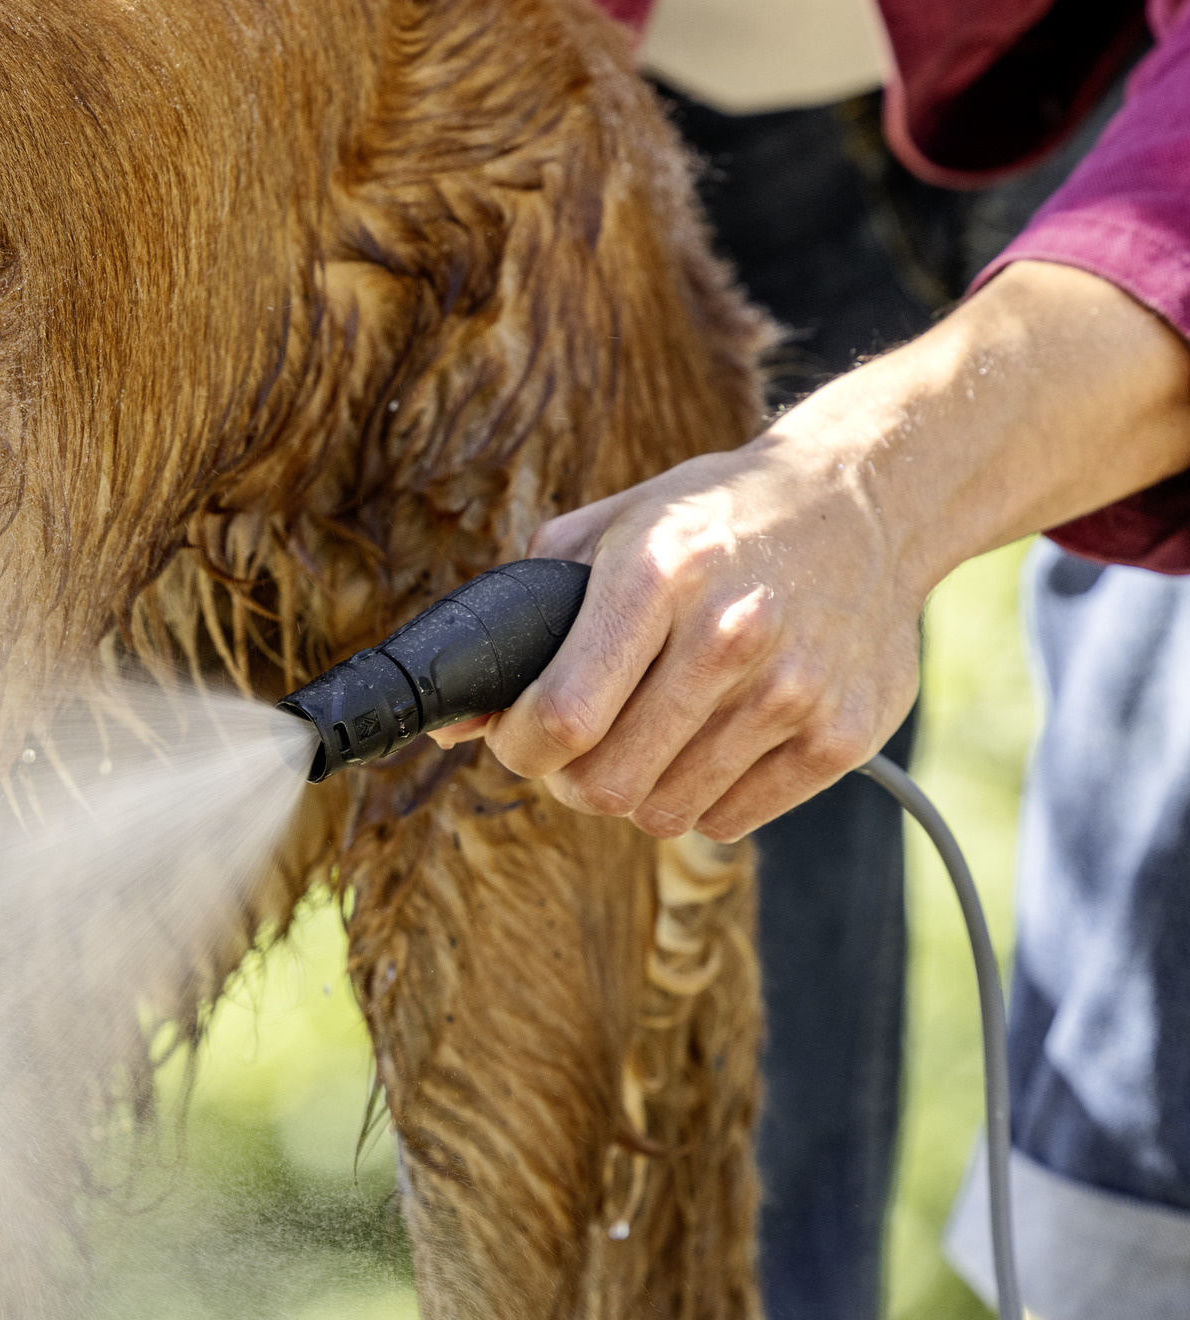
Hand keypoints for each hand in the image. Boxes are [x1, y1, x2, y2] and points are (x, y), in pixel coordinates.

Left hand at [430, 261, 1189, 837]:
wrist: (866, 500)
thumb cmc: (718, 517)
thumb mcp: (617, 529)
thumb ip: (528, 614)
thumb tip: (453, 722)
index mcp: (657, 574)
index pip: (562, 718)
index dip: (521, 749)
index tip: (520, 741)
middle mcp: (729, 634)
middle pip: (606, 783)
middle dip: (571, 778)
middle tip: (582, 748)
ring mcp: (793, 690)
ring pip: (665, 813)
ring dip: (639, 791)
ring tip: (652, 738)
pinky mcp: (843, 735)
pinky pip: (730, 819)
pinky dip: (704, 798)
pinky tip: (713, 743)